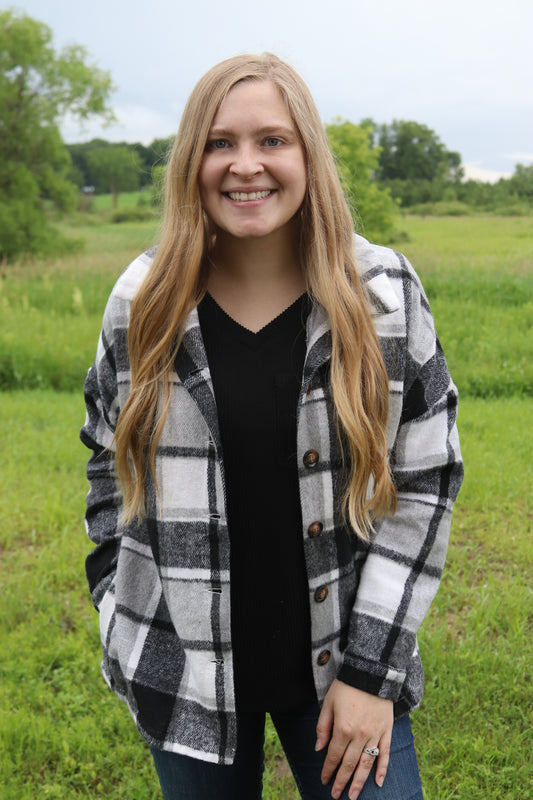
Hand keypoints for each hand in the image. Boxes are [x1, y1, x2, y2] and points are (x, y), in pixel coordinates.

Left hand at [315, 680, 392, 798]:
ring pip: (366, 764)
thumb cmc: (346, 686)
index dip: (328, 769)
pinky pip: (385, 754)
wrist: (371, 672)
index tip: (324, 780)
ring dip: (359, 782)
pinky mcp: (387, 731)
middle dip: (342, 781)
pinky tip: (379, 782)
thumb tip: (319, 748)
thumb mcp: (329, 703)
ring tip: (354, 796)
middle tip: (336, 795)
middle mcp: (359, 735)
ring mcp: (375, 734)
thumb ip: (323, 727)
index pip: (334, 756)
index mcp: (343, 728)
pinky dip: (383, 769)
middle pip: (349, 764)